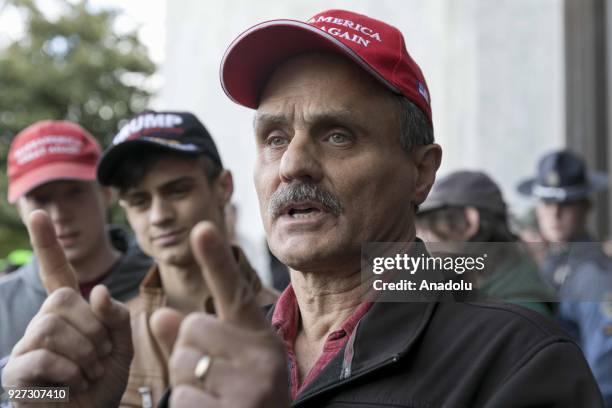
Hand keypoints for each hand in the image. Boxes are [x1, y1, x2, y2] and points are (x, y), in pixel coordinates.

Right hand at [1, 210, 132, 407]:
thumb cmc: (104, 382)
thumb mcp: (122, 346)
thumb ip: (115, 317)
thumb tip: (95, 291)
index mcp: (70, 311)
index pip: (56, 271)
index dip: (48, 243)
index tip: (38, 213)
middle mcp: (44, 322)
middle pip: (62, 302)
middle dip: (93, 330)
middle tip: (101, 357)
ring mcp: (26, 346)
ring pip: (51, 327)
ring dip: (84, 352)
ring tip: (89, 371)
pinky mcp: (15, 371)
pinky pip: (40, 355)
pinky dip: (68, 370)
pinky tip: (73, 383)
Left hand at [151, 221, 289, 407]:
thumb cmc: (244, 397)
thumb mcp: (228, 364)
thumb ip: (193, 338)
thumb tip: (158, 315)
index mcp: (260, 337)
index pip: (235, 292)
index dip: (216, 260)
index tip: (201, 228)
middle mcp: (262, 355)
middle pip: (192, 328)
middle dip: (190, 354)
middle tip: (216, 379)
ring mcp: (253, 384)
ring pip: (183, 364)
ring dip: (188, 385)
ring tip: (217, 399)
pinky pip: (182, 397)